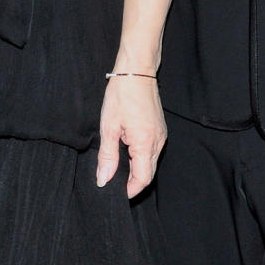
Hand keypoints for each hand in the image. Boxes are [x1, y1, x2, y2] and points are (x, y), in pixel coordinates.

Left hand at [97, 74, 165, 198]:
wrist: (136, 71)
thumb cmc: (121, 95)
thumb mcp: (108, 127)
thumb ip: (107, 156)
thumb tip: (103, 179)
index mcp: (146, 143)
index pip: (142, 179)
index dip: (129, 190)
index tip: (115, 193)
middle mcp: (158, 142)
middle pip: (148, 174)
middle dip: (132, 183)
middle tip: (113, 183)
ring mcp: (161, 136)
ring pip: (150, 163)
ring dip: (135, 170)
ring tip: (116, 167)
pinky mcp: (159, 130)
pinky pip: (151, 152)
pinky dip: (139, 158)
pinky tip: (125, 152)